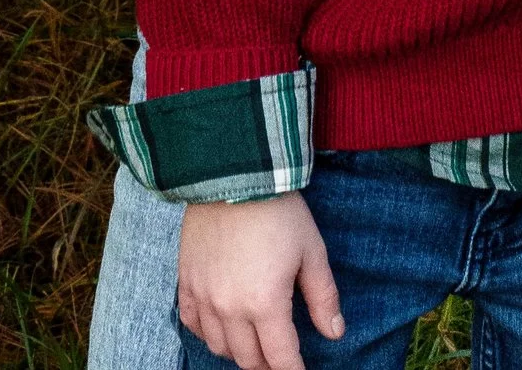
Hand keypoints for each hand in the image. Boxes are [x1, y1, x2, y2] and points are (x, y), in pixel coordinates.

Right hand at [178, 193, 343, 369]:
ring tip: (255, 342)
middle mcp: (230, 308)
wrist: (235, 171)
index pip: (281, 358)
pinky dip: (207, 333)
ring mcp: (204, 296)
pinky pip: (192, 323)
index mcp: (265, 304)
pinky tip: (221, 326)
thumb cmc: (278, 209)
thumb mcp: (311, 251)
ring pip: (219, 347)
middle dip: (268, 365)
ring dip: (239, 351)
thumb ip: (323, 297)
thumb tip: (335, 333)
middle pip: (249, 359)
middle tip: (281, 357)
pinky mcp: (186, 280)